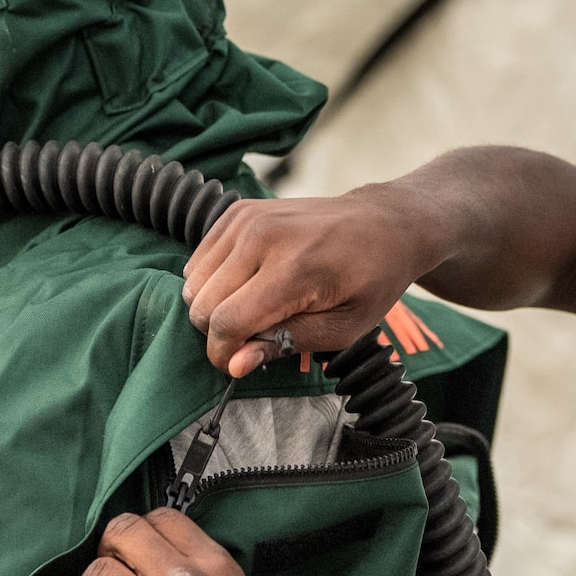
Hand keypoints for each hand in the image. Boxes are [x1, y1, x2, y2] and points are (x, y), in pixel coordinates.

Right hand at [182, 186, 441, 375]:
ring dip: (214, 307)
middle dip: (218, 333)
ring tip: (252, 310)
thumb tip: (235, 364)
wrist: (382, 224)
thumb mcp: (343, 329)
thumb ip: (286, 344)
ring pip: (193, 282)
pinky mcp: (238, 211)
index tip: (241, 362)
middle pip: (203, 304)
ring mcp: (246, 219)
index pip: (227, 322)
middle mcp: (262, 237)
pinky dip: (213, 281)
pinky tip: (246, 285)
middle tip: (253, 336)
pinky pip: (199, 259)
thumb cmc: (370, 281)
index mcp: (294, 268)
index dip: (225, 354)